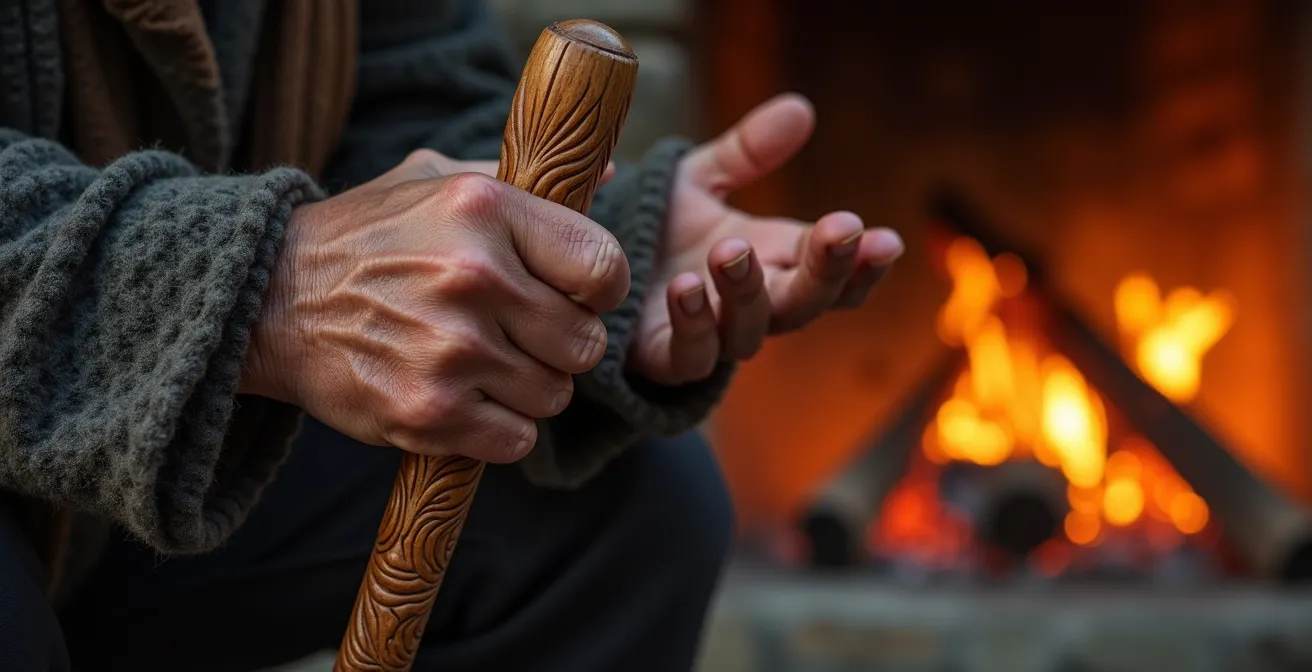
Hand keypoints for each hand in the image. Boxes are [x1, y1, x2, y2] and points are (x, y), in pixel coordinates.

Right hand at [241, 150, 627, 461]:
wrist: (267, 300)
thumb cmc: (365, 238)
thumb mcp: (435, 181)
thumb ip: (522, 183)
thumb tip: (610, 171)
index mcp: (485, 209)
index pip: (604, 268)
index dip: (601, 291)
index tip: (577, 297)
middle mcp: (474, 276)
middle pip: (585, 343)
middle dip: (560, 346)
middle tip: (519, 336)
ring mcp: (451, 350)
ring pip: (553, 395)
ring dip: (526, 389)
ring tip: (480, 365)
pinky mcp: (428, 412)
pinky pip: (516, 440)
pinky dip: (497, 430)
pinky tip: (464, 400)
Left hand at [629, 94, 904, 384]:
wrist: (596, 265)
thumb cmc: (660, 227)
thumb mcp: (702, 178)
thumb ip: (748, 151)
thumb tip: (800, 108)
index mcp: (777, 262)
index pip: (838, 273)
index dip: (864, 262)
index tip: (886, 238)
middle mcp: (756, 305)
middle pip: (806, 303)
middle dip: (827, 270)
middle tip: (841, 230)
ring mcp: (715, 336)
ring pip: (750, 331)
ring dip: (746, 290)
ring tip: (730, 250)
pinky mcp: (667, 358)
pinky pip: (691, 355)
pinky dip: (693, 322)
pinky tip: (688, 286)